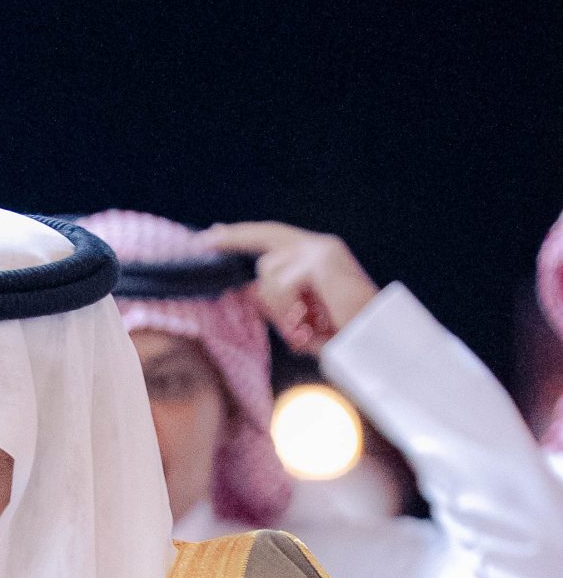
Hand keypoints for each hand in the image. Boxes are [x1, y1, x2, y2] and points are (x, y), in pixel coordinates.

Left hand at [206, 221, 378, 353]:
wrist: (374, 342)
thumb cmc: (341, 336)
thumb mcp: (300, 320)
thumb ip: (275, 304)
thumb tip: (246, 292)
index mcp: (317, 254)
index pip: (273, 237)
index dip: (242, 235)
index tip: (213, 235)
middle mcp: (320, 245)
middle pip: (266, 240)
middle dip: (235, 239)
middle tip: (204, 240)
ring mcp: (321, 249)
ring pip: (268, 271)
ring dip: (278, 306)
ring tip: (303, 325)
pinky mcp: (320, 261)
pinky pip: (281, 284)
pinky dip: (287, 309)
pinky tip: (305, 323)